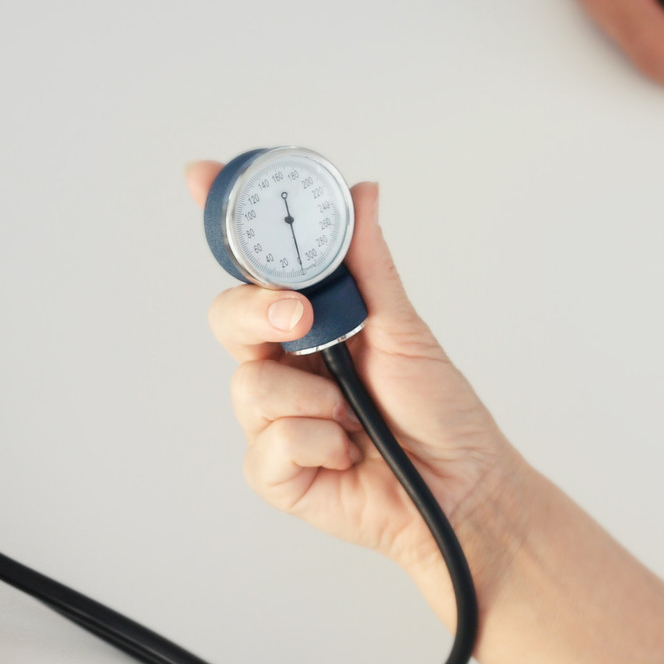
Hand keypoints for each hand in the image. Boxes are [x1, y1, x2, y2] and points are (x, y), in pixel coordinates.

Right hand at [189, 162, 534, 612]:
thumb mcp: (403, 327)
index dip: (224, 221)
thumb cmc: (438, 412)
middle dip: (259, 313)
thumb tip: (361, 193)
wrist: (462, 486)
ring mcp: (273, 419)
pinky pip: (270, 444)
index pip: (256, 267)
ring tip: (355, 417)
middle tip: (299, 319)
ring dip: (315, 401)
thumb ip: (368, 264)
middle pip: (229, 318)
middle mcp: (283, 365)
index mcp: (309, 322)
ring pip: (249, 386)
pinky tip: (347, 455)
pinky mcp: (273, 472)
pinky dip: (320, 445)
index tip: (202, 177)